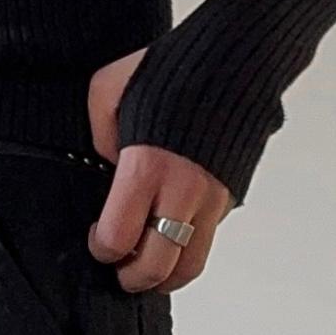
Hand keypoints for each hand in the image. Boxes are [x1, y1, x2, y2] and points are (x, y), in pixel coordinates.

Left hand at [86, 51, 231, 292]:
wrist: (237, 55)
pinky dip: (188, 250)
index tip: (99, 241)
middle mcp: (182, 190)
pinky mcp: (230, 196)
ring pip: (190, 267)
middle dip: (132, 278)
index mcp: (146, 166)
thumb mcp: (111, 89)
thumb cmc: (172, 67)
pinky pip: (207, 240)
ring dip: (166, 278)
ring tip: (150, 270)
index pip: (118, 239)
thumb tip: (107, 166)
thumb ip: (100, 135)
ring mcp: (212, 197)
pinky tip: (173, 237)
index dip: (103, 250)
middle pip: (156, 267)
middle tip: (121, 272)